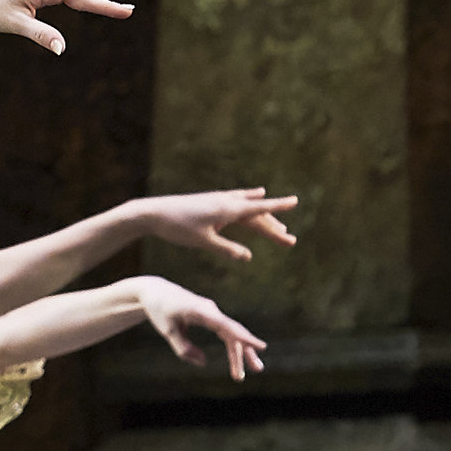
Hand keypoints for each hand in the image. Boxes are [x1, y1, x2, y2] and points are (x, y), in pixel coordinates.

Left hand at [136, 188, 298, 261]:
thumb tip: (249, 257)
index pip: (259, 209)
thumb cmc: (177, 229)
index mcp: (227, 210)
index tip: (296, 202)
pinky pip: (237, 199)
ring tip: (279, 226)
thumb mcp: (203, 242)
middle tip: (290, 241)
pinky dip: (250, 199)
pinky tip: (257, 193)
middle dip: (274, 227)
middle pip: (257, 214)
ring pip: (248, 207)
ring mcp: (219, 199)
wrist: (153, 213)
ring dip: (264, 216)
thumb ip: (227, 249)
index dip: (278, 207)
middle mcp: (226, 201)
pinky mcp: (211, 200)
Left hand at [137, 280, 266, 380]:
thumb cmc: (159, 309)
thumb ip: (183, 348)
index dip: (245, 338)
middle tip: (254, 372)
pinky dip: (231, 346)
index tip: (262, 346)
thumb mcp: (167, 331)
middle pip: (233, 333)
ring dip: (238, 354)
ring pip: (231, 335)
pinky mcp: (209, 317)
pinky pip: (225, 333)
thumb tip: (203, 362)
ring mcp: (212, 314)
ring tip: (241, 376)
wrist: (156, 291)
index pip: (228, 327)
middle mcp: (212, 311)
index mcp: (202, 312)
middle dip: (244, 353)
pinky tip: (236, 360)